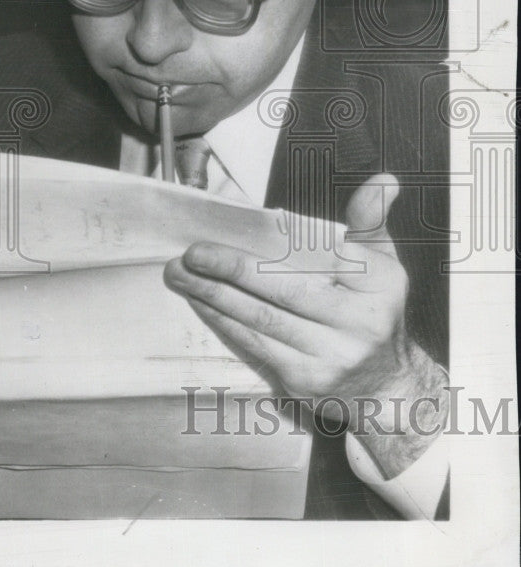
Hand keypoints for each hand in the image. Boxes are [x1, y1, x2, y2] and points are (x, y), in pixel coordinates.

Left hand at [165, 173, 447, 477]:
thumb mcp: (384, 263)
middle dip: (230, 269)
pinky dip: (224, 321)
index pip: (324, 256)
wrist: (384, 386)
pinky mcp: (303, 380)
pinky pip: (255, 345)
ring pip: (261, 320)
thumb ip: (371, 220)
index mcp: (377, 286)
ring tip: (181, 275)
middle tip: (192, 253)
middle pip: (283, 290)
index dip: (278, 245)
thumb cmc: (375, 312)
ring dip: (215, 296)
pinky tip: (202, 303)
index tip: (237, 226)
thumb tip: (383, 180)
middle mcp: (355, 325)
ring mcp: (328, 358)